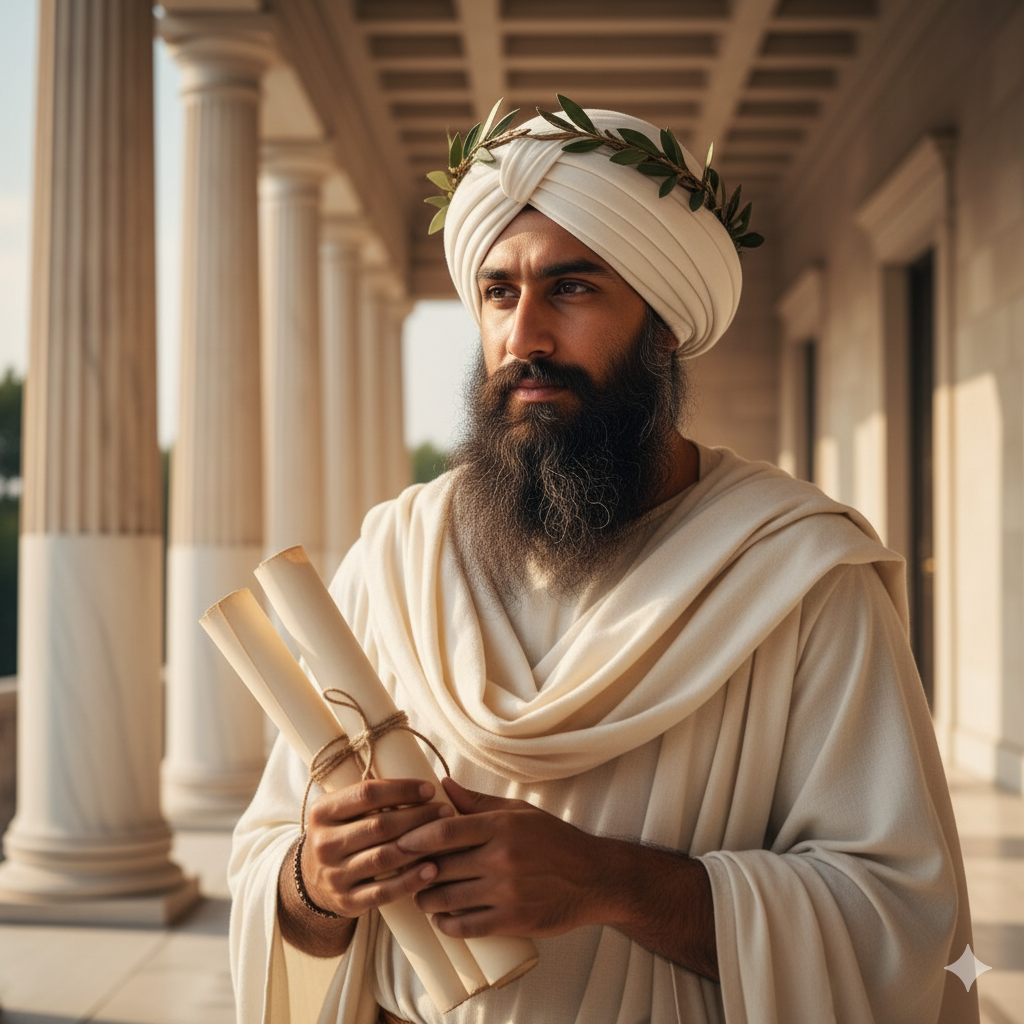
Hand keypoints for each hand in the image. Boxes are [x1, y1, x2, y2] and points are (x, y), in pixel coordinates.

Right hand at [300, 777, 452, 917]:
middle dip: (418, 816)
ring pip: (383, 858)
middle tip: (446, 810)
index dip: (402, 789)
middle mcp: (324, 843)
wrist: (311, 879)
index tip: (430, 788)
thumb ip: (369, 797)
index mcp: (322, 811)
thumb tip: (420, 784)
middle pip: (379, 825)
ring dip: (419, 846)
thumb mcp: (341, 810)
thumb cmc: (341, 833)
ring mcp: (334, 875)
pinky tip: (432, 870)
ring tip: (445, 836)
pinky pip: (383, 892)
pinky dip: (409, 881)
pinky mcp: (346, 902)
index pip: (367, 793)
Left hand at [396, 777, 608, 939]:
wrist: (593, 878)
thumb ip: (478, 802)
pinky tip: (441, 919)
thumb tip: (443, 785)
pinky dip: (446, 924)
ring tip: (421, 895)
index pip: (445, 831)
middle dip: (415, 871)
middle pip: (440, 866)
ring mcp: (506, 892)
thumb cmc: (554, 840)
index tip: (399, 842)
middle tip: (403, 872)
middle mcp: (501, 858)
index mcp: (501, 827)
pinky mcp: (512, 920)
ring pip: (447, 899)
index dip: (415, 838)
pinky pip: (466, 926)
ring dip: (426, 900)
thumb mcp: (520, 812)